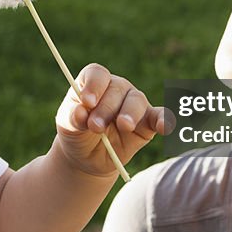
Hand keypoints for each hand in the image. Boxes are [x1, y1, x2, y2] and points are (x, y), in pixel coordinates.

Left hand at [55, 63, 171, 176]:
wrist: (87, 157)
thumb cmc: (76, 134)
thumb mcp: (68, 127)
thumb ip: (73, 118)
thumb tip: (80, 112)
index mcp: (94, 83)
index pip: (97, 74)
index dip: (94, 85)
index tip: (87, 102)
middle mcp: (116, 88)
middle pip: (116, 88)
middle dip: (106, 108)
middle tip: (95, 126)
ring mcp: (133, 104)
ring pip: (136, 100)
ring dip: (129, 113)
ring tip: (123, 126)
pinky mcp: (147, 122)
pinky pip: (159, 116)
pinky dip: (164, 119)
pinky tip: (163, 126)